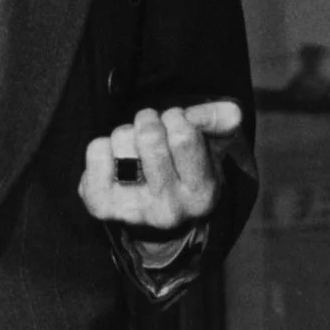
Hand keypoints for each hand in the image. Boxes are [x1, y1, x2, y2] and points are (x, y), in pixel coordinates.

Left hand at [78, 99, 244, 231]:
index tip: (176, 125)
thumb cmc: (183, 168)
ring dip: (127, 134)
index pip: (183, 135)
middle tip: (153, 134)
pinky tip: (115, 163)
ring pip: (121, 138)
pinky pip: (96, 149)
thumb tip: (233, 113)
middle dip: (150, 121)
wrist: (153, 216)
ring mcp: (132, 211)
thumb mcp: (209, 146)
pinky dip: (104, 146)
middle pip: (149, 135)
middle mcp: (168, 210)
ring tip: (136, 152)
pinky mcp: (101, 206)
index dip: (177, 117)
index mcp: (201, 195)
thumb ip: (218, 123)